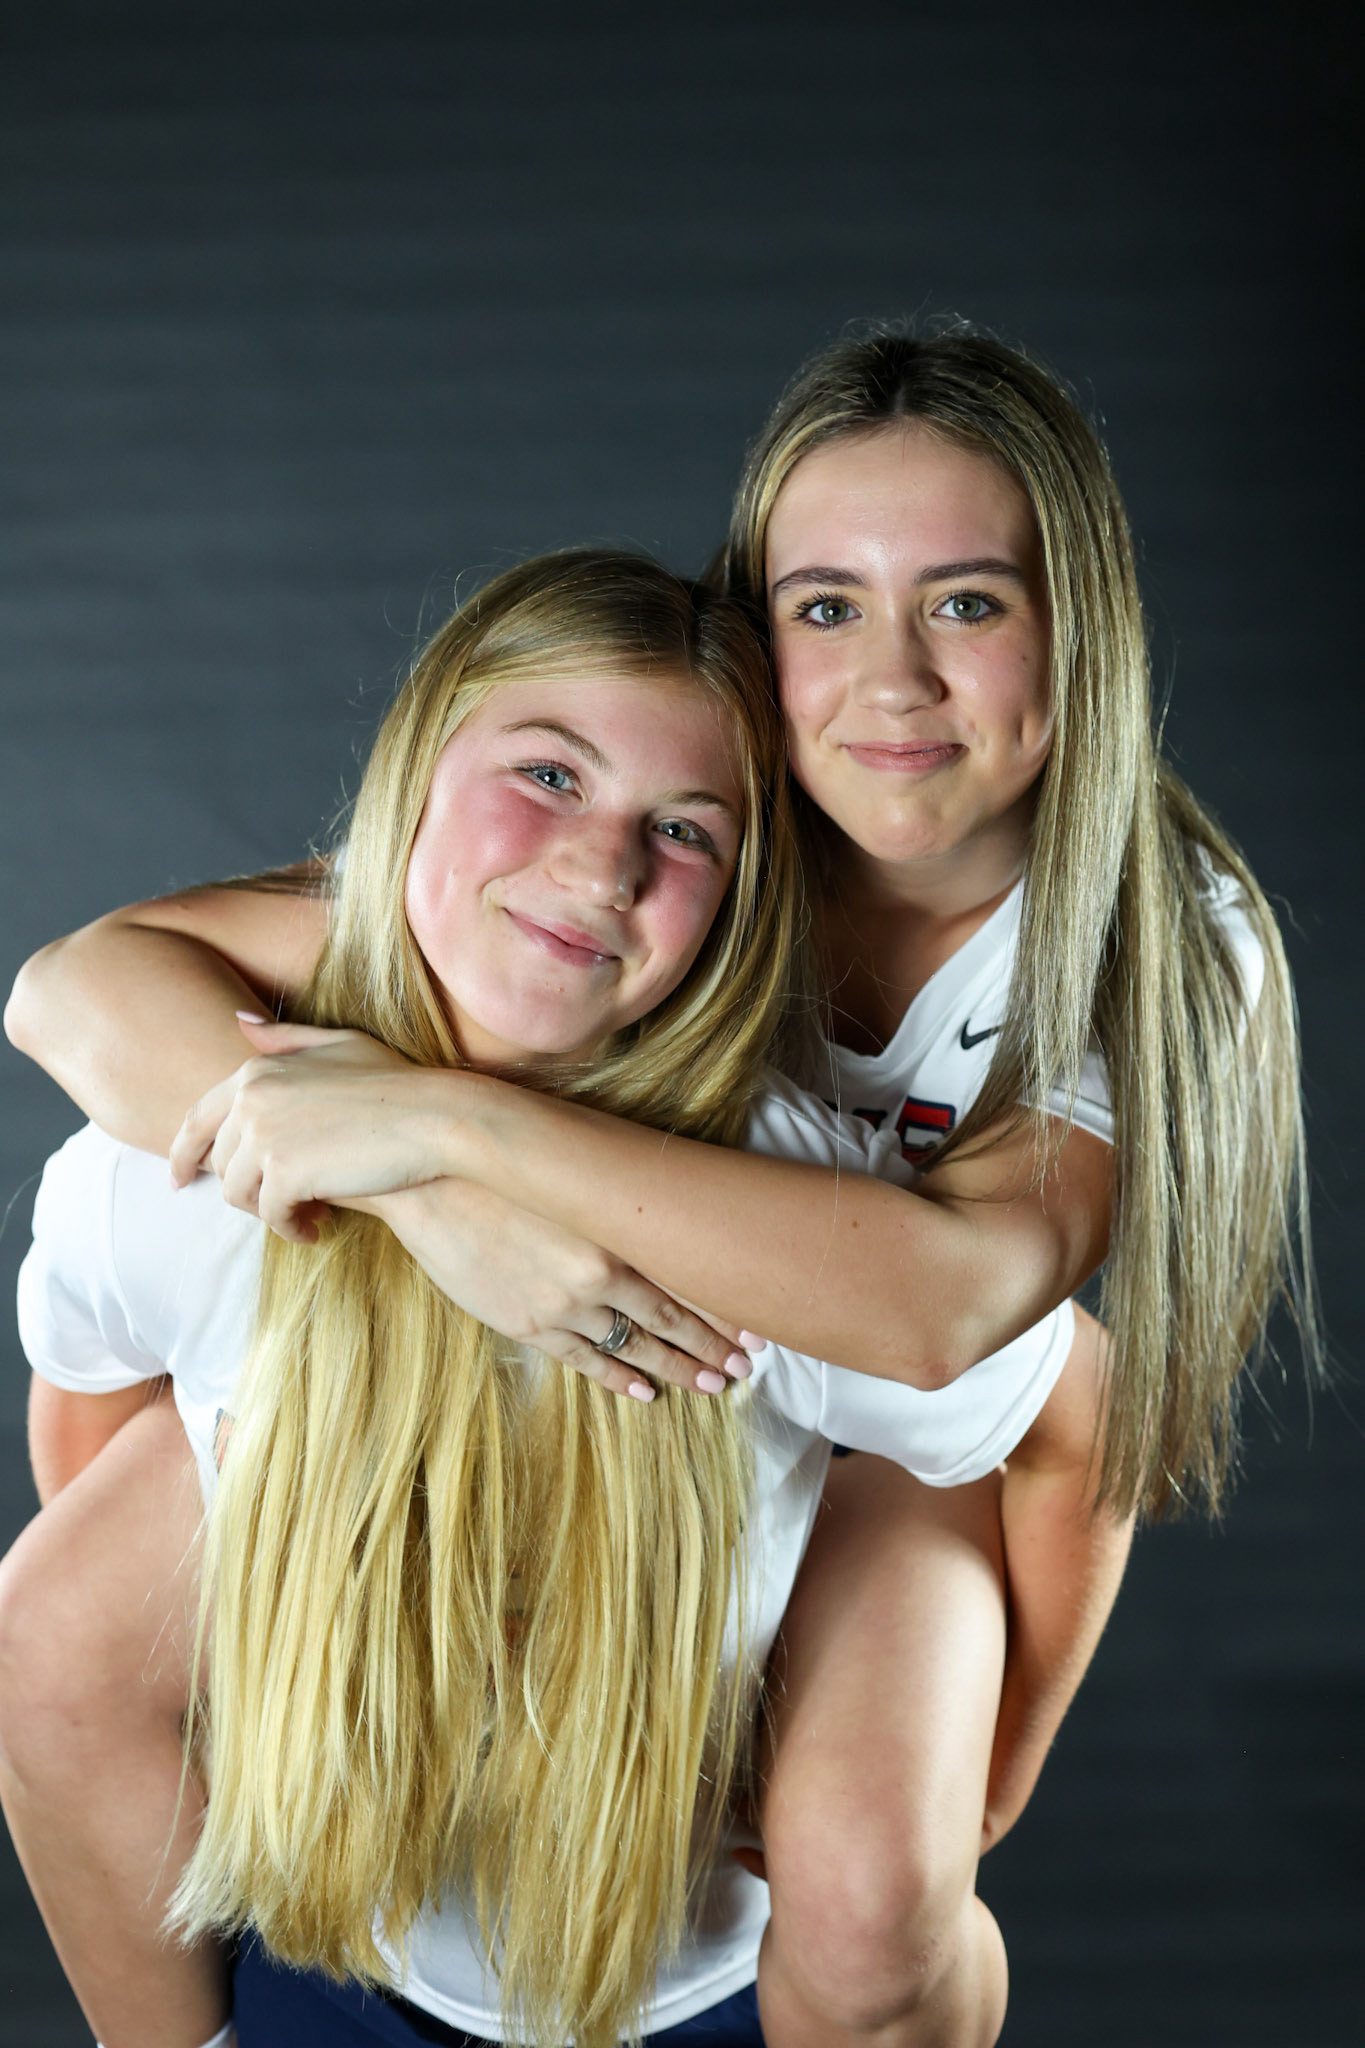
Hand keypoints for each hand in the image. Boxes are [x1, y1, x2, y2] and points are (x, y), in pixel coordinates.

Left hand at [170, 1016, 457, 1238]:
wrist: (433, 1117)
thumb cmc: (396, 1082)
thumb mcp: (340, 1044)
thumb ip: (285, 1038)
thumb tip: (238, 1021)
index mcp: (257, 1069)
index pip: (197, 1118)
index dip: (183, 1152)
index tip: (181, 1178)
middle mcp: (250, 1099)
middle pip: (220, 1162)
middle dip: (248, 1187)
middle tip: (289, 1200)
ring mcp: (263, 1136)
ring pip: (238, 1193)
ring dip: (269, 1210)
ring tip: (307, 1214)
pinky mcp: (282, 1173)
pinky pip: (270, 1215)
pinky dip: (292, 1227)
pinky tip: (316, 1228)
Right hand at [355, 1178, 755, 1400]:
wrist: (435, 1180)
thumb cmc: (507, 1165)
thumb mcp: (577, 1178)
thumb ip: (620, 1206)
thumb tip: (660, 1219)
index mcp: (618, 1231)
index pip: (686, 1280)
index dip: (723, 1310)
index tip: (756, 1330)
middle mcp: (599, 1274)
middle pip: (670, 1320)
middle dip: (711, 1346)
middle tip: (744, 1368)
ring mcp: (563, 1305)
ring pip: (634, 1347)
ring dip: (675, 1368)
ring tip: (710, 1384)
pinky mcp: (528, 1324)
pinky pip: (585, 1360)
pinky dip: (618, 1379)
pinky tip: (645, 1391)